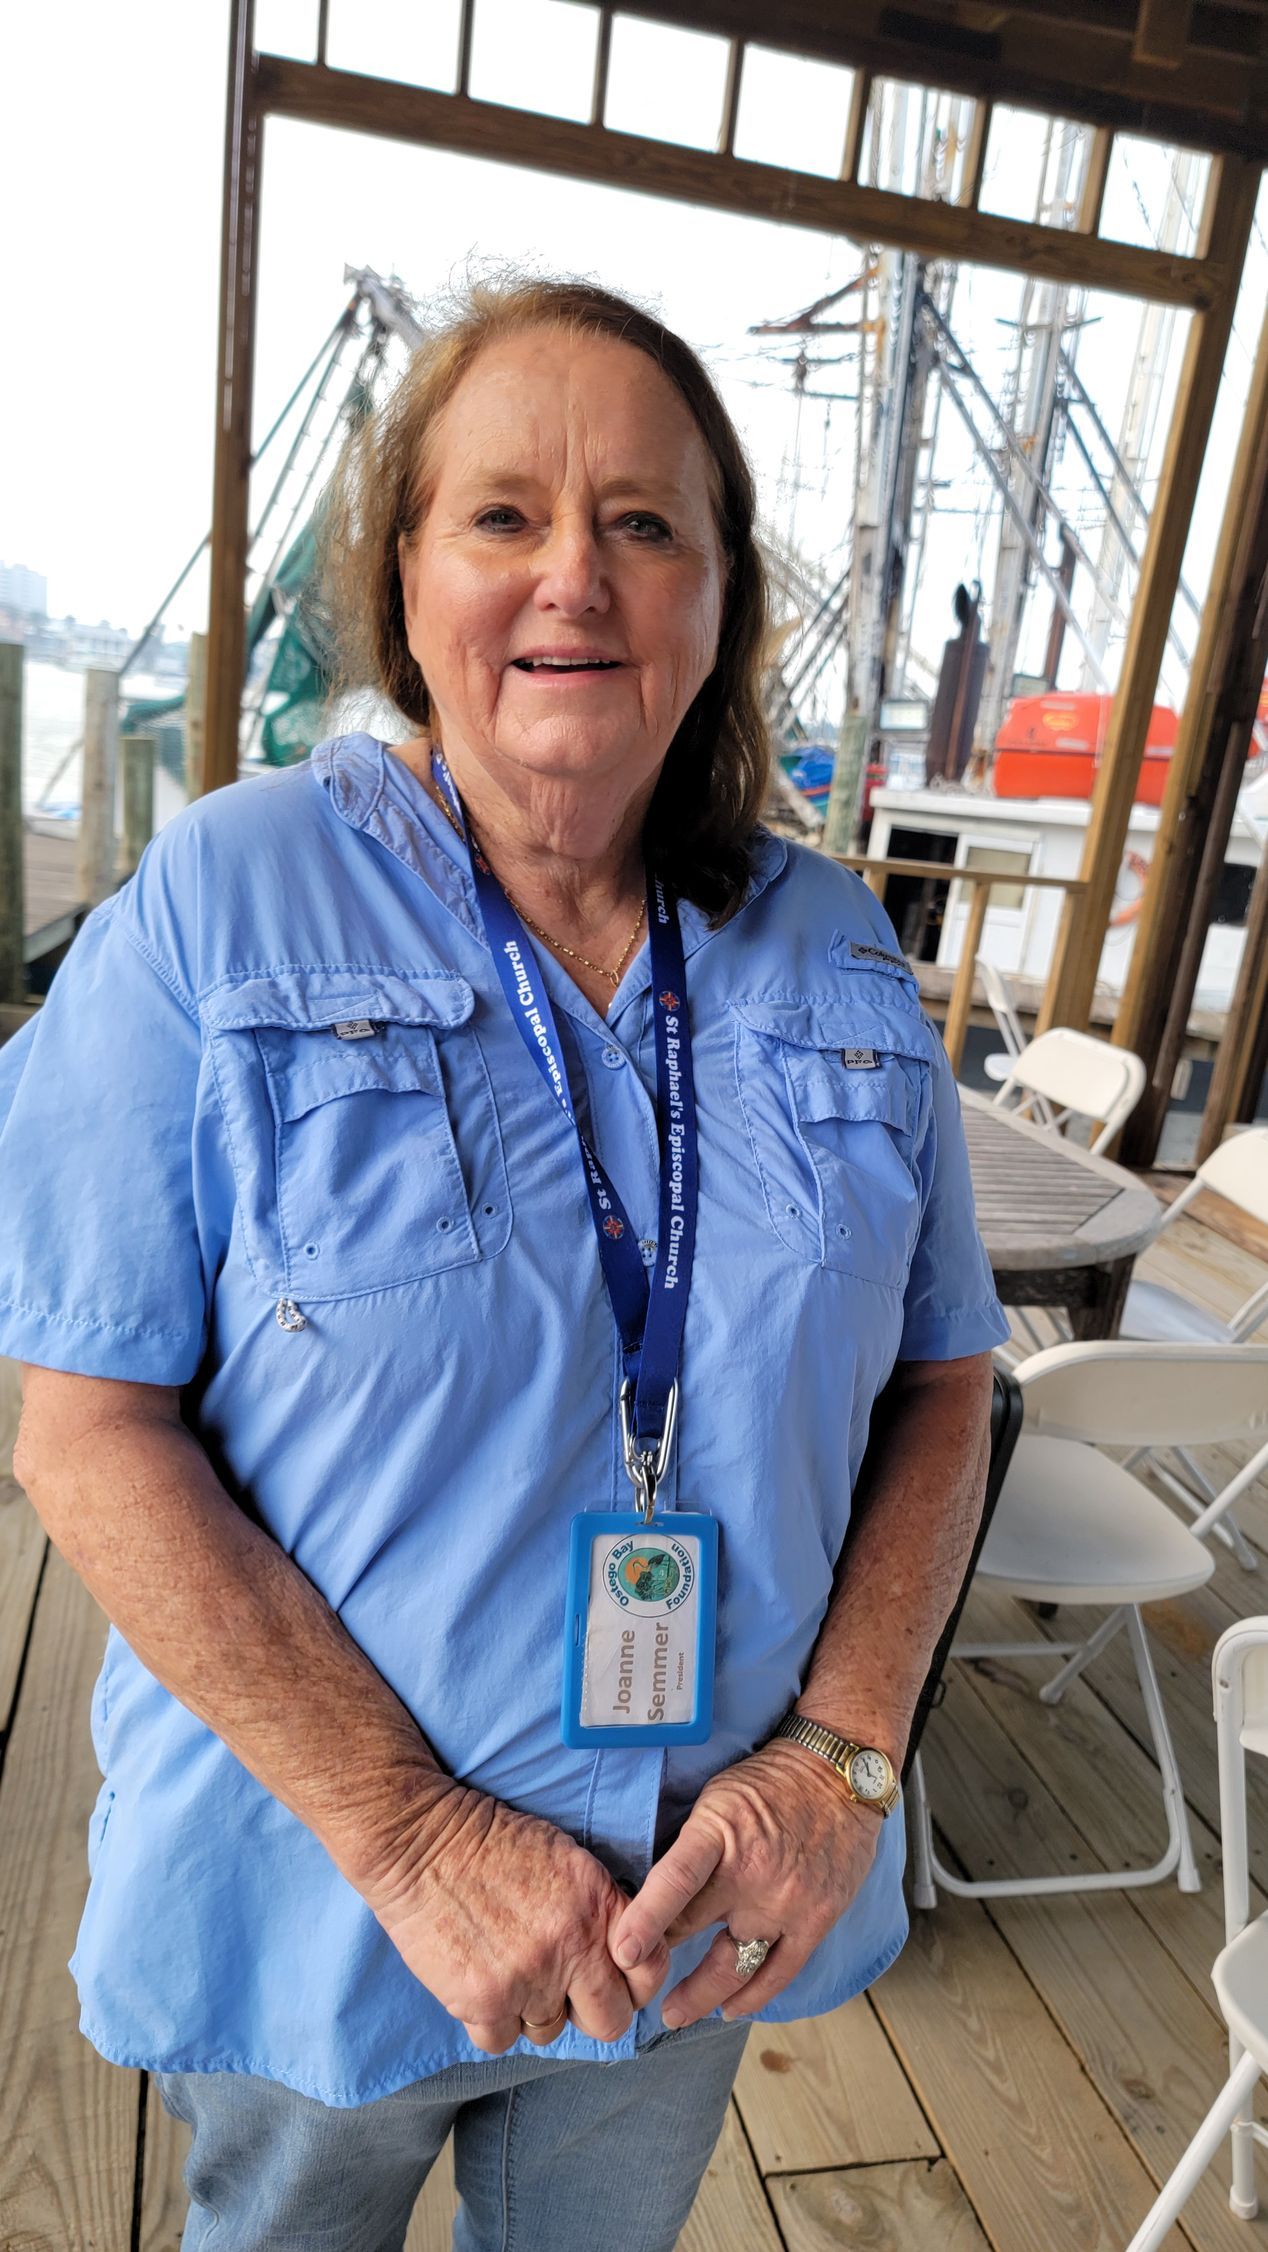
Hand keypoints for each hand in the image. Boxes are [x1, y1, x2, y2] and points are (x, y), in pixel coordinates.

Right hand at [363, 1783, 670, 2053]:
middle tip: (563, 1992)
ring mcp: (528, 1977)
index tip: (615, 1980)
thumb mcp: (564, 1858)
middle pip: (609, 2021)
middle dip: (589, 2011)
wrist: (419, 1841)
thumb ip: (598, 1907)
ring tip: (506, 1967)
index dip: (635, 1983)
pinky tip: (479, 1982)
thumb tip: (623, 1953)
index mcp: (596, 1903)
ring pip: (548, 2031)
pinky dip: (489, 2022)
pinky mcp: (483, 2000)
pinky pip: (500, 2041)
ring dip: (530, 2010)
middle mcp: (571, 1944)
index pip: (649, 1971)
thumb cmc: (489, 1842)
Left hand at [609, 1743, 882, 2026]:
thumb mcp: (716, 1799)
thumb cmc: (768, 1783)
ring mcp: (787, 1901)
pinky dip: (752, 1995)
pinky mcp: (817, 1919)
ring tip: (676, 2014)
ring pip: (737, 1964)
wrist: (838, 1774)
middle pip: (697, 1931)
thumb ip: (691, 1847)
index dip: (645, 1920)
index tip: (622, 1953)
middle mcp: (752, 1872)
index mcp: (720, 1833)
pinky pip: (780, 1971)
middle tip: (637, 1986)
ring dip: (703, 1995)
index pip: (675, 1882)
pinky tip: (729, 2008)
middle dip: (662, 1963)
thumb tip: (652, 1891)